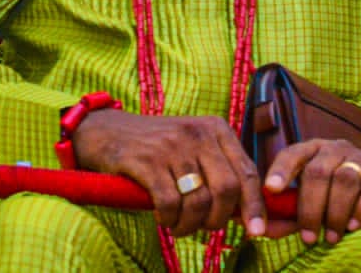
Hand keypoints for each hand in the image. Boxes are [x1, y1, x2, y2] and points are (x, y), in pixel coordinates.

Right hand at [71, 111, 265, 237]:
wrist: (104, 131)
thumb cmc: (154, 147)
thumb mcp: (192, 148)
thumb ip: (219, 172)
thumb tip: (249, 215)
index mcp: (215, 128)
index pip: (247, 172)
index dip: (255, 207)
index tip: (256, 232)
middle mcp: (196, 133)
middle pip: (227, 189)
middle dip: (219, 219)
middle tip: (204, 228)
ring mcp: (170, 145)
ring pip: (198, 200)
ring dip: (190, 224)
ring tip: (179, 226)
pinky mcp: (145, 160)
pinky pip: (170, 202)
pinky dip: (169, 218)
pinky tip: (163, 217)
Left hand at [263, 139, 360, 244]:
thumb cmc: (334, 192)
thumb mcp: (311, 195)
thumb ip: (290, 210)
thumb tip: (265, 230)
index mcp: (311, 149)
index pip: (292, 154)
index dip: (280, 170)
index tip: (271, 189)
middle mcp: (335, 148)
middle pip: (317, 172)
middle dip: (310, 207)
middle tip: (308, 236)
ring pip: (344, 179)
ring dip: (335, 212)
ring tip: (331, 236)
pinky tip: (353, 226)